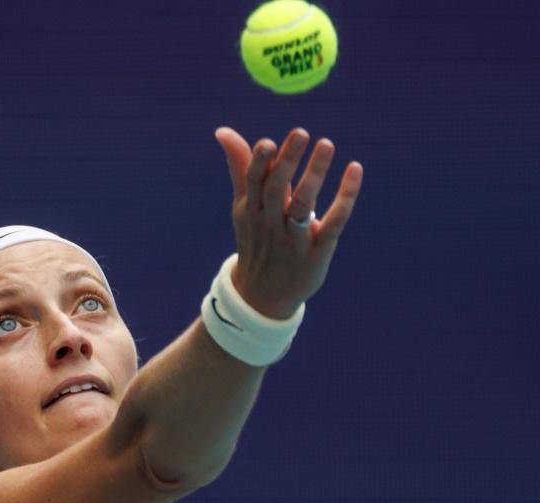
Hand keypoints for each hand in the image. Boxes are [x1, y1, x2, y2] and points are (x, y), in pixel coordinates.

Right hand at [214, 126, 362, 318]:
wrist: (264, 295)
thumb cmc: (257, 239)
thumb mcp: (244, 206)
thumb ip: (240, 166)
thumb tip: (223, 131)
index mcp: (251, 210)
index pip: (253, 183)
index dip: (259, 163)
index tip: (268, 142)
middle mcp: (270, 223)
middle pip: (277, 190)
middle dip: (287, 162)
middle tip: (301, 132)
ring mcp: (294, 239)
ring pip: (304, 205)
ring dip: (314, 174)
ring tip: (326, 144)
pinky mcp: (318, 250)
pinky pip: (333, 222)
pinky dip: (346, 196)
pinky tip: (355, 169)